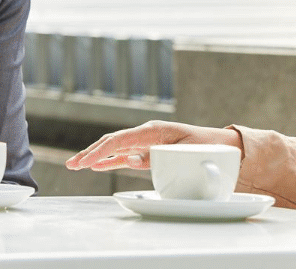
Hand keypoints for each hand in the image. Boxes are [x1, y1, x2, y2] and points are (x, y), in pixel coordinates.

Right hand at [64, 120, 238, 170]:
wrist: (223, 146)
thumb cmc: (208, 148)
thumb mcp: (187, 152)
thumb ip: (159, 158)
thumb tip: (131, 160)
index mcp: (154, 131)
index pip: (121, 140)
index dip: (101, 151)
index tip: (87, 162)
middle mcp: (147, 134)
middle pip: (113, 142)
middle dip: (91, 152)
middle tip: (72, 165)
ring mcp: (147, 142)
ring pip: (115, 148)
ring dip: (96, 156)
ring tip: (75, 165)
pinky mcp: (149, 152)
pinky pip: (125, 155)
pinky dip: (110, 159)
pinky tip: (96, 165)